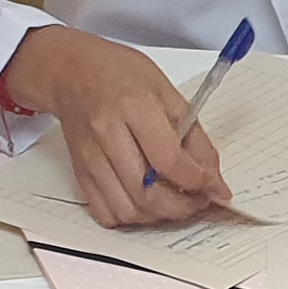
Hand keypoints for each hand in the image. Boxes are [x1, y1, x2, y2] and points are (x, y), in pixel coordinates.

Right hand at [2, 26, 228, 227]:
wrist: (73, 72)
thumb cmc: (120, 74)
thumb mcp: (169, 93)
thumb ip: (194, 137)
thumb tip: (213, 177)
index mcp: (134, 106)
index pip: (169, 161)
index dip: (199, 181)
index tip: (214, 187)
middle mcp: (107, 134)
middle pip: (147, 193)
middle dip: (182, 206)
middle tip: (198, 200)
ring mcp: (90, 157)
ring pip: (127, 210)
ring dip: (158, 216)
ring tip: (173, 201)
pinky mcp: (80, 173)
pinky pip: (105, 213)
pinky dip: (130, 216)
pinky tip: (144, 202)